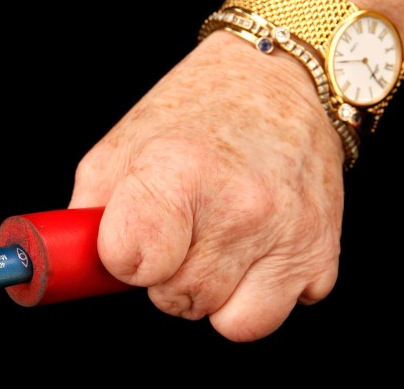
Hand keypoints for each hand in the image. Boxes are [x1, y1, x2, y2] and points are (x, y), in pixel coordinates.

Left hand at [69, 31, 345, 341]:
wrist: (275, 80)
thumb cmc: (197, 110)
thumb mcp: (124, 143)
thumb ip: (90, 213)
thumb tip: (80, 271)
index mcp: (177, 173)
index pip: (129, 264)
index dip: (124, 258)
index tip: (135, 239)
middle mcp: (239, 207)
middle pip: (179, 299)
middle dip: (170, 278)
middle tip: (184, 234)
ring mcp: (287, 232)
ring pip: (233, 322)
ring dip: (217, 295)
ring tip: (220, 248)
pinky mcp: (322, 251)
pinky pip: (276, 311)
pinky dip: (262, 292)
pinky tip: (259, 248)